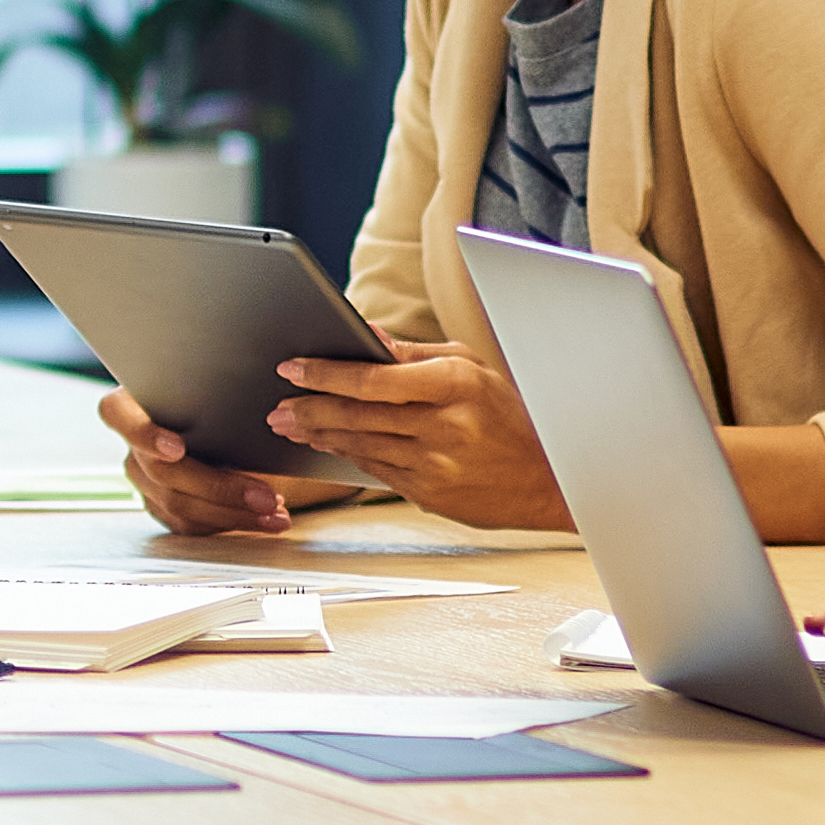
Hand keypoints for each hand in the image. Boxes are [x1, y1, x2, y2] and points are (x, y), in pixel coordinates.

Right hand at [95, 386, 316, 541]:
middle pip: (164, 473)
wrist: (223, 422)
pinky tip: (264, 520)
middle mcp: (133, 447)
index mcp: (133, 405)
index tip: (177, 449)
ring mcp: (145, 482)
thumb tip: (267, 411)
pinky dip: (232, 522)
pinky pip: (192, 524)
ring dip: (234, 512)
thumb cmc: (218, 399)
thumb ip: (220, 397)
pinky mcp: (163, 508)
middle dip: (220, 488)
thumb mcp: (217, 390)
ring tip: (275, 511)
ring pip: (181, 506)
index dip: (144, 434)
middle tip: (265, 494)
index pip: (117, 414)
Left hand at [260, 344, 570, 535]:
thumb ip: (412, 351)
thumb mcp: (470, 367)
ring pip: (359, 445)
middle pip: (357, 414)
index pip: (373, 377)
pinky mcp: (429, 493)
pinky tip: (328, 444)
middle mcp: (443, 425)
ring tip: (290, 424)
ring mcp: (435, 464)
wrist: (548, 476)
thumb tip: (363, 332)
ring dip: (318, 434)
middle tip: (277, 405)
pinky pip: (375, 470)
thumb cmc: (508, 414)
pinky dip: (346, 455)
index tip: (292, 368)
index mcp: (453, 383)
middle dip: (308, 408)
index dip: (326, 373)